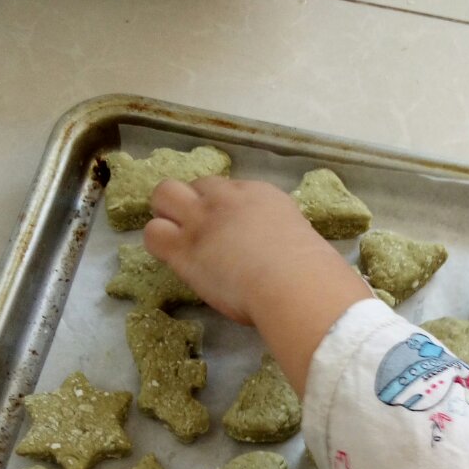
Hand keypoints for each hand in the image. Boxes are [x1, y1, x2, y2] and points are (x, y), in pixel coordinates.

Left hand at [144, 176, 371, 392]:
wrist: (293, 284)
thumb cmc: (315, 275)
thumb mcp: (311, 250)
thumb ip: (298, 251)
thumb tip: (315, 273)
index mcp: (264, 197)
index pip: (232, 190)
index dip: (228, 211)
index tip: (235, 234)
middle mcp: (229, 199)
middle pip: (197, 184)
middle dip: (194, 204)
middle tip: (201, 233)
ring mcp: (202, 220)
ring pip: (164, 194)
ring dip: (167, 215)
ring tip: (178, 241)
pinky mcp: (183, 247)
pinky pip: (153, 233)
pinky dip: (159, 244)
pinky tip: (172, 260)